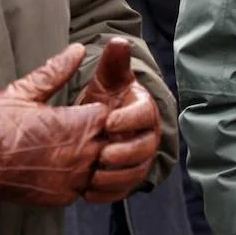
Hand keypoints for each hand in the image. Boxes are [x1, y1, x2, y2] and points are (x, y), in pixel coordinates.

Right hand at [0, 43, 107, 221]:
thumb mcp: (26, 90)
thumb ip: (57, 71)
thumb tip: (77, 49)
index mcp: (75, 125)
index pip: (110, 116)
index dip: (102, 110)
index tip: (91, 107)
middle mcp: (80, 154)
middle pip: (111, 142)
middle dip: (102, 133)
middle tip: (85, 126)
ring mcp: (73, 179)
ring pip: (102, 167)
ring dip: (93, 156)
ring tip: (75, 147)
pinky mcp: (62, 197)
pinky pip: (85, 187)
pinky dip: (81, 177)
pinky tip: (67, 167)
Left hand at [76, 38, 161, 202]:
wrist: (96, 125)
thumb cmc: (104, 97)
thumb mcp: (106, 79)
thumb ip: (113, 63)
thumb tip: (118, 41)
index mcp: (143, 108)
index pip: (144, 114)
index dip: (129, 119)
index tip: (107, 121)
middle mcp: (146, 135)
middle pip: (144, 148)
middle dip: (125, 153)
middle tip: (102, 154)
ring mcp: (138, 159)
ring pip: (136, 173)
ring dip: (117, 177)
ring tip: (94, 175)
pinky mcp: (127, 179)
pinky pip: (123, 191)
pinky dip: (108, 194)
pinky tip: (89, 192)